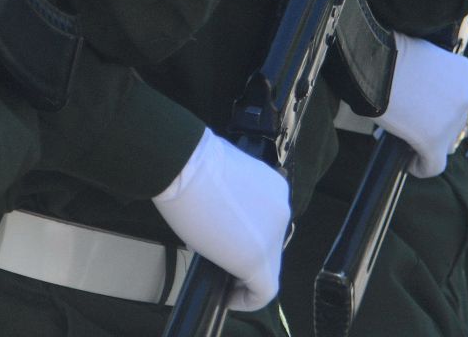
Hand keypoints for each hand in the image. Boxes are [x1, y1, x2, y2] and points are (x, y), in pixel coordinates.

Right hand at [152, 130, 289, 311]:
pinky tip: (227, 298)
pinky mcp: (258, 258)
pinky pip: (264, 290)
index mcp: (275, 189)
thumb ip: (233, 205)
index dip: (246, 239)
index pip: (267, 224)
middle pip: (269, 245)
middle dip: (244, 257)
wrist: (186, 166)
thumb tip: (220, 228)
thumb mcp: (224, 181)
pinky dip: (247, 300)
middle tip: (219, 264)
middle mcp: (282, 210)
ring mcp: (273, 234)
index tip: (225, 246)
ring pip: (267, 267)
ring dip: (245, 276)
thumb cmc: (195, 166)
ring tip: (221, 280)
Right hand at [378, 33, 467, 177]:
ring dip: (427, 145)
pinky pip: (433, 166)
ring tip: (407, 143)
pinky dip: (420, 167)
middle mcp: (466, 95)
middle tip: (413, 128)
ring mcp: (452, 119)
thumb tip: (425, 108)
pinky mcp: (434, 139)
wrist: (375, 61)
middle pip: (456, 125)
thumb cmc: (390, 55)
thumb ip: (434, 82)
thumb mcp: (424, 60)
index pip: (463, 102)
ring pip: (444, 145)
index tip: (427, 116)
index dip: (445, 112)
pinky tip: (407, 163)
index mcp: (466, 72)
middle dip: (436, 128)